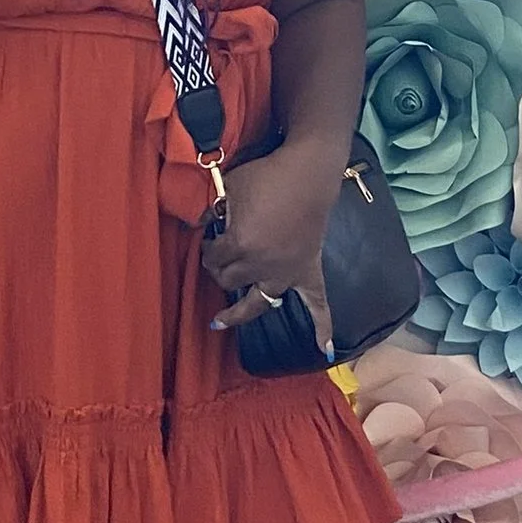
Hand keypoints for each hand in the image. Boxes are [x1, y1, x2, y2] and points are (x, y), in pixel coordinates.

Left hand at [202, 143, 337, 351]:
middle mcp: (261, 266)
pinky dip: (322, 326)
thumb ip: (210, 210)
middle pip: (228, 280)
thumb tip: (197, 224)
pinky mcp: (308, 271)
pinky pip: (318, 304)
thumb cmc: (265, 176)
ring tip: (220, 321)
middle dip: (218, 270)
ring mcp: (285, 273)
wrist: (308, 172)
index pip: (212, 257)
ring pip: (256, 303)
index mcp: (240, 245)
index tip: (208, 241)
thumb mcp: (228, 189)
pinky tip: (324, 350)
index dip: (207, 249)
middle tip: (217, 260)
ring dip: (237, 311)